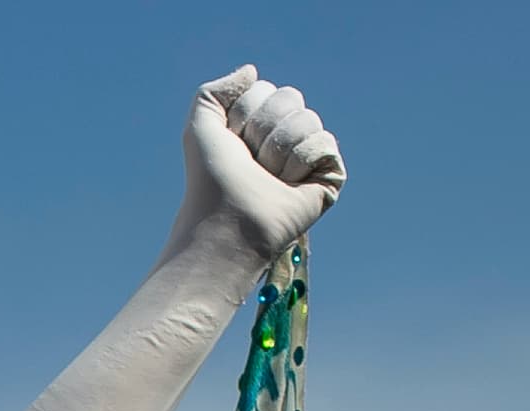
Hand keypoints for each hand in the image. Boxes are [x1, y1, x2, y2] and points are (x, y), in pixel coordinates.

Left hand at [175, 66, 345, 264]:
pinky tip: (289, 184)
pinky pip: (324, 142)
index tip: (232, 143)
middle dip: (263, 129)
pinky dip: (301, 161)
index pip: (266, 89)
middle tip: (251, 161)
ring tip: (268, 177)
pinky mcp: (329, 174)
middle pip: (290, 97)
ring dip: (279, 150)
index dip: (244, 113)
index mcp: (258, 122)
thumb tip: (252, 71)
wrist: (228, 220)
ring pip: (308, 119)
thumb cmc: (211, 179)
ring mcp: (308, 155)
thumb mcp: (200, 126)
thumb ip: (214, 91)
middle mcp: (285, 136)